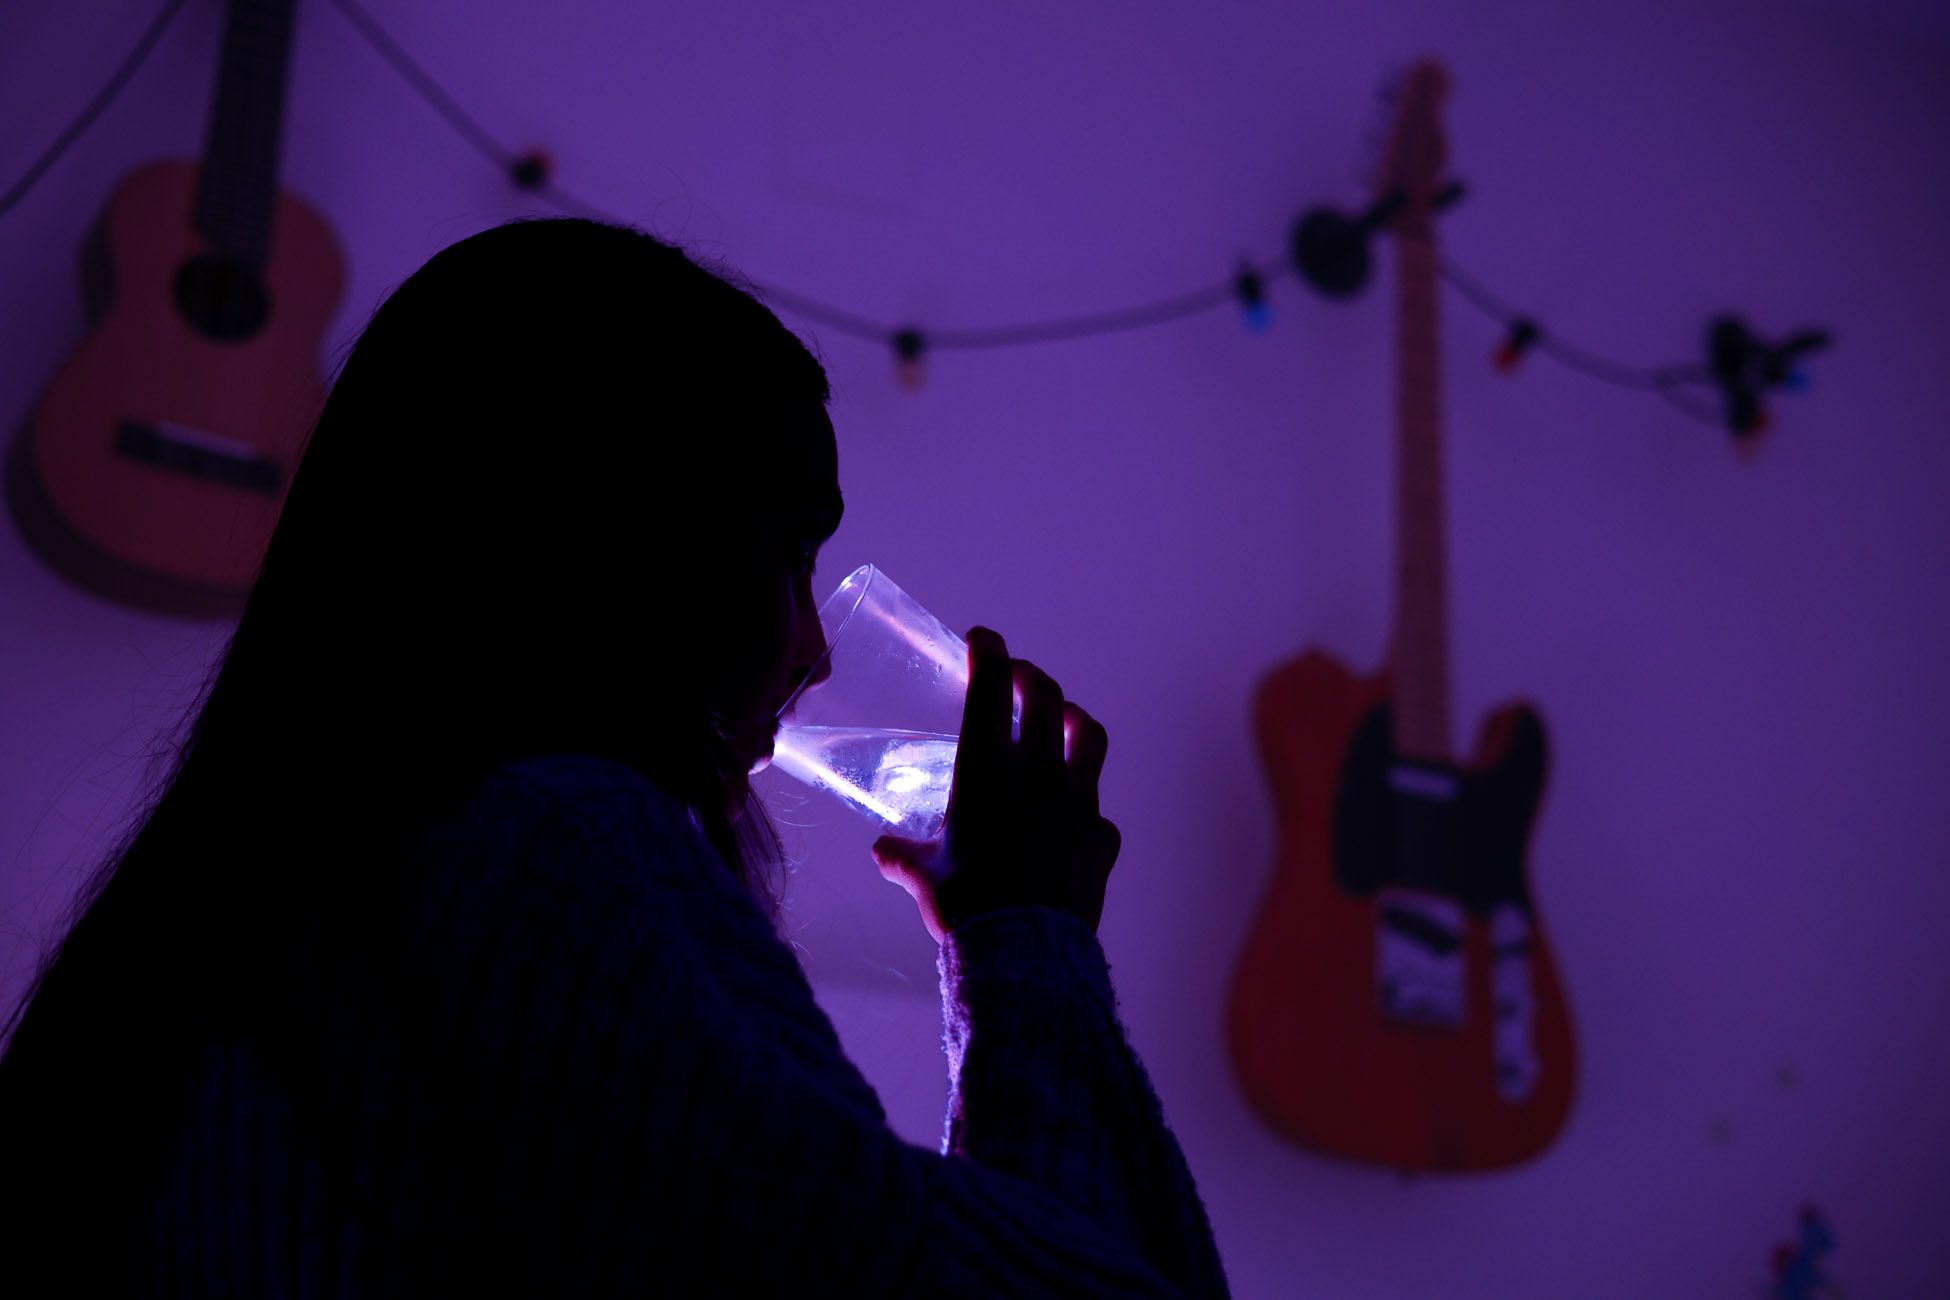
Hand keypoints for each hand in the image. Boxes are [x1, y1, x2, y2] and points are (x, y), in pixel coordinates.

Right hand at [871, 626, 1121, 942]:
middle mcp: (1037, 773)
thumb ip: (903, 856)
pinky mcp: (1102, 837)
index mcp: (987, 770)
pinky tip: (1071, 820)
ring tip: (1062, 719)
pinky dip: (1082, 807)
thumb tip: (883, 850)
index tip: (984, 638)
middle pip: (1045, 697)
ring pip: (1087, 737)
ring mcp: (1078, 802)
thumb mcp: (924, 877)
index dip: (989, 651)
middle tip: (1017, 677)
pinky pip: (1097, 810)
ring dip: (1072, 718)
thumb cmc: (966, 907)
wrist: (1025, 953)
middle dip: (1029, 676)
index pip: (990, 686)